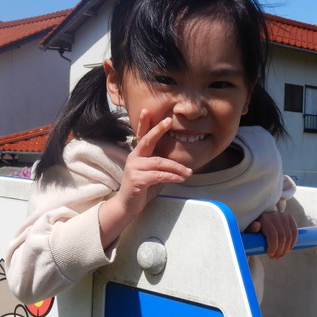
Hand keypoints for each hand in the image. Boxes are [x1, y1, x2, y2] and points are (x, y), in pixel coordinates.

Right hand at [99, 110, 191, 245]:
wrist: (128, 205)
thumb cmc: (142, 187)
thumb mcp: (151, 172)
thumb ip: (159, 163)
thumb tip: (178, 159)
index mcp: (138, 154)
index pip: (142, 135)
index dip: (144, 123)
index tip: (147, 110)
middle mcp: (134, 158)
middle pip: (147, 141)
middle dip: (158, 130)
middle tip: (168, 121)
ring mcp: (134, 168)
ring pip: (159, 162)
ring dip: (176, 167)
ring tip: (188, 172)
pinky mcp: (137, 180)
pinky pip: (159, 175)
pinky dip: (171, 176)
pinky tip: (180, 178)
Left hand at [247, 211, 297, 258]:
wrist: (260, 221)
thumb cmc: (254, 230)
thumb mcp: (250, 231)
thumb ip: (251, 229)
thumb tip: (257, 226)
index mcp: (264, 218)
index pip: (273, 234)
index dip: (273, 247)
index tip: (270, 255)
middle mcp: (274, 215)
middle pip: (282, 236)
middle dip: (280, 250)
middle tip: (276, 257)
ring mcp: (283, 216)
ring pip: (289, 235)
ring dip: (286, 248)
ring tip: (281, 254)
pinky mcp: (289, 218)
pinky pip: (295, 232)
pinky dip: (293, 242)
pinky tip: (288, 249)